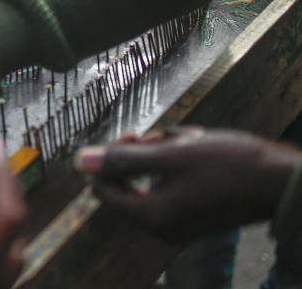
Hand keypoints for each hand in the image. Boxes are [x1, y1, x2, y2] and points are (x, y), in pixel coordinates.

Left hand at [75, 128, 301, 241]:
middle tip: (164, 136)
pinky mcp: (193, 210)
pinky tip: (199, 146)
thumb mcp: (173, 155)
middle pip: (126, 179)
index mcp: (152, 216)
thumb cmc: (231, 167)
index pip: (102, 187)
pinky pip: (170, 179)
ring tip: (190, 140)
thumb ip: (124, 159)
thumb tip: (80, 161)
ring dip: (164, 151)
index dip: (109, 157)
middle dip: (142, 151)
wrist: (283, 181)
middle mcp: (161, 225)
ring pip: (150, 174)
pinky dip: (179, 160)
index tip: (133, 137)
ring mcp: (178, 220)